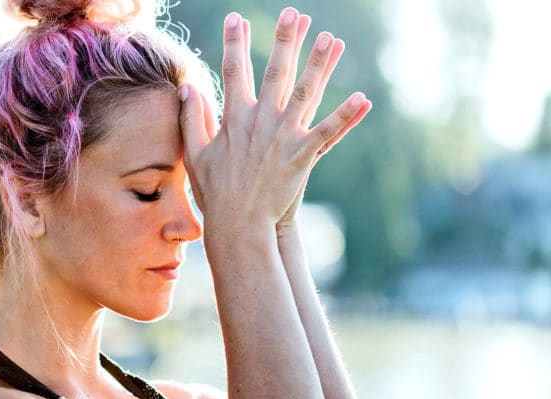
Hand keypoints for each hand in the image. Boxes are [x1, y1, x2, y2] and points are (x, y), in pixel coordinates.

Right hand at [179, 8, 371, 233]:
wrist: (238, 224)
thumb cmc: (215, 192)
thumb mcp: (195, 154)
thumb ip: (192, 118)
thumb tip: (187, 88)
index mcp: (234, 118)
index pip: (233, 71)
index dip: (234, 43)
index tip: (235, 19)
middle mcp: (260, 121)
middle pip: (274, 72)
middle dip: (284, 40)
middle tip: (293, 14)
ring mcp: (283, 137)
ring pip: (305, 93)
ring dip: (319, 65)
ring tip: (331, 39)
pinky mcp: (302, 156)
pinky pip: (328, 132)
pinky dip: (346, 116)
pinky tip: (363, 98)